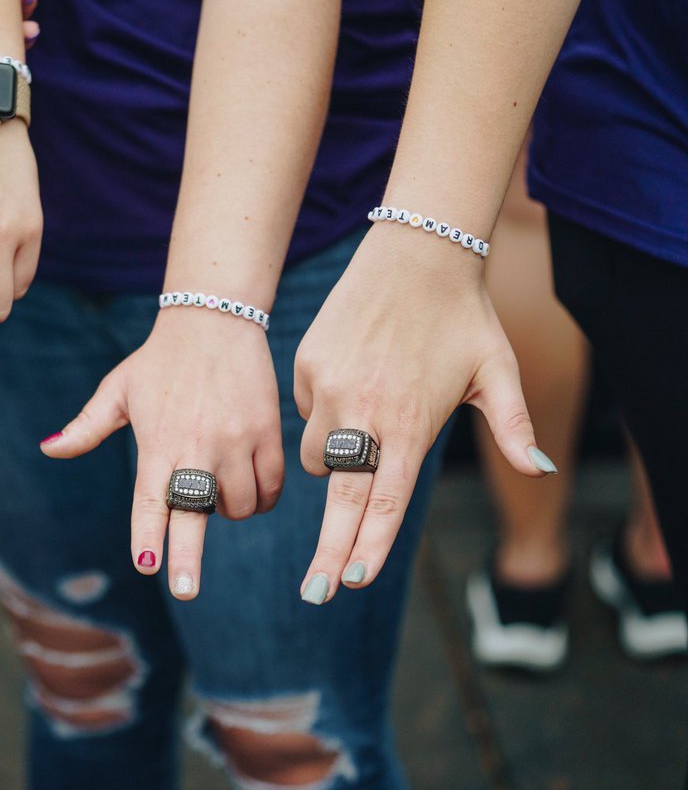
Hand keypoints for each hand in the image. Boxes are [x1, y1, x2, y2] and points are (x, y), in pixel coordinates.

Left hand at [41, 312, 284, 599]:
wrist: (214, 320)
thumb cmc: (159, 361)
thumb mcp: (117, 391)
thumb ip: (86, 428)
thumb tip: (49, 451)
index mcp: (158, 442)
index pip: (151, 500)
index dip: (149, 536)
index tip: (147, 566)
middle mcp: (197, 448)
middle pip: (195, 515)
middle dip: (188, 557)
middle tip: (186, 589)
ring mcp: (235, 443)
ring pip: (239, 506)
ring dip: (229, 512)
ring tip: (217, 493)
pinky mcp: (267, 434)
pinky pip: (269, 487)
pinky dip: (260, 498)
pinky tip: (250, 490)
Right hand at [293, 225, 552, 603]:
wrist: (416, 251)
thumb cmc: (463, 315)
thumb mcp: (496, 371)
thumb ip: (513, 427)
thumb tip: (541, 470)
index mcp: (411, 423)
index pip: (387, 500)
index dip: (369, 543)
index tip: (352, 580)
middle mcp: (365, 414)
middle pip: (341, 498)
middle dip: (328, 552)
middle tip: (315, 594)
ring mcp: (330, 390)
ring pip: (315, 455)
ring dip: (330, 463)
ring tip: (362, 428)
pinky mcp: (306, 366)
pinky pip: (305, 411)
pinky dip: (323, 413)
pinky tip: (353, 378)